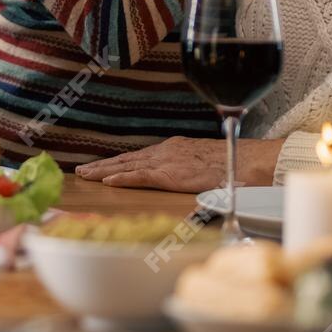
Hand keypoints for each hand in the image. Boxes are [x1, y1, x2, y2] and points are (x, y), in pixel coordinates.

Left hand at [74, 135, 284, 190]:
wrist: (249, 161)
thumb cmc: (234, 166)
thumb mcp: (206, 166)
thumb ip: (191, 171)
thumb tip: (186, 180)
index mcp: (175, 150)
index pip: (140, 157)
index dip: (119, 162)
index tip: (101, 168)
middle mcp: (167, 151)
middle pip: (129, 158)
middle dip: (104, 165)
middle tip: (82, 171)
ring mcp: (168, 161)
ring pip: (128, 165)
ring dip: (104, 170)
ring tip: (85, 175)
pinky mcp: (171, 173)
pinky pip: (141, 175)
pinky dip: (122, 177)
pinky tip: (106, 181)